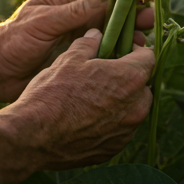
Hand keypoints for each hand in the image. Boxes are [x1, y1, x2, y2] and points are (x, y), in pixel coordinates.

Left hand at [0, 0, 153, 100]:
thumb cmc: (13, 41)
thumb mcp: (41, 22)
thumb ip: (73, 12)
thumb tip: (106, 0)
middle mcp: (75, 13)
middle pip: (111, 8)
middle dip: (133, 11)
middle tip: (151, 20)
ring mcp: (78, 33)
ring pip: (111, 28)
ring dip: (129, 32)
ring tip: (145, 40)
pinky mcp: (78, 52)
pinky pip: (104, 47)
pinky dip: (118, 49)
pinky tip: (130, 55)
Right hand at [6, 28, 154, 169]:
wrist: (34, 136)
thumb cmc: (53, 93)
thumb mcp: (70, 58)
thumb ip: (89, 44)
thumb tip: (96, 35)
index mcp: (129, 78)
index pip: (149, 57)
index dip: (136, 50)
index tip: (122, 50)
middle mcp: (135, 107)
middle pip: (144, 85)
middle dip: (130, 77)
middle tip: (108, 72)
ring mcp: (126, 132)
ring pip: (134, 109)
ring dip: (122, 100)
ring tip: (97, 95)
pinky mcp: (114, 149)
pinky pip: (121, 130)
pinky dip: (112, 121)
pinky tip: (90, 115)